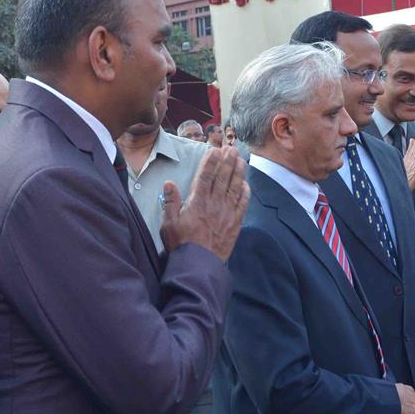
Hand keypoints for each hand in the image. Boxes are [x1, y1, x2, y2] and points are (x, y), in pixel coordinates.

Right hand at [160, 147, 250, 261]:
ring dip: (238, 172)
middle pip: (222, 177)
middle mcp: (214, 204)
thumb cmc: (181, 245)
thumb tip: (168, 184)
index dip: (210, 161)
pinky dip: (245, 193)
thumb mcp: (168, 224)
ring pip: (235, 187)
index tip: (214, 150)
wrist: (199, 265)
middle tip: (231, 148)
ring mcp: (227, 213)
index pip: (205, 176)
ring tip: (241, 159)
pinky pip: (243, 204)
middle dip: (227, 161)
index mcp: (197, 202)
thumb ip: (170, 202)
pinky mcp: (235, 223)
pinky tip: (246, 184)